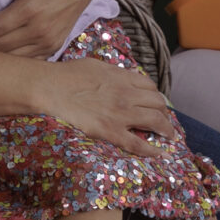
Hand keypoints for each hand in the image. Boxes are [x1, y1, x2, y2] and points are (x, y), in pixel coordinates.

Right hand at [38, 57, 180, 155]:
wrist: (50, 88)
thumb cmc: (67, 75)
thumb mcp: (96, 65)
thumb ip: (114, 73)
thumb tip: (123, 76)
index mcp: (123, 78)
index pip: (150, 86)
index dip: (156, 95)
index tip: (155, 102)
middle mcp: (127, 95)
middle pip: (158, 103)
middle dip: (165, 112)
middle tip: (164, 119)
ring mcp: (121, 114)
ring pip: (156, 122)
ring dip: (167, 129)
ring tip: (169, 136)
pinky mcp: (110, 132)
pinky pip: (137, 144)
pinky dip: (151, 150)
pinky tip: (159, 153)